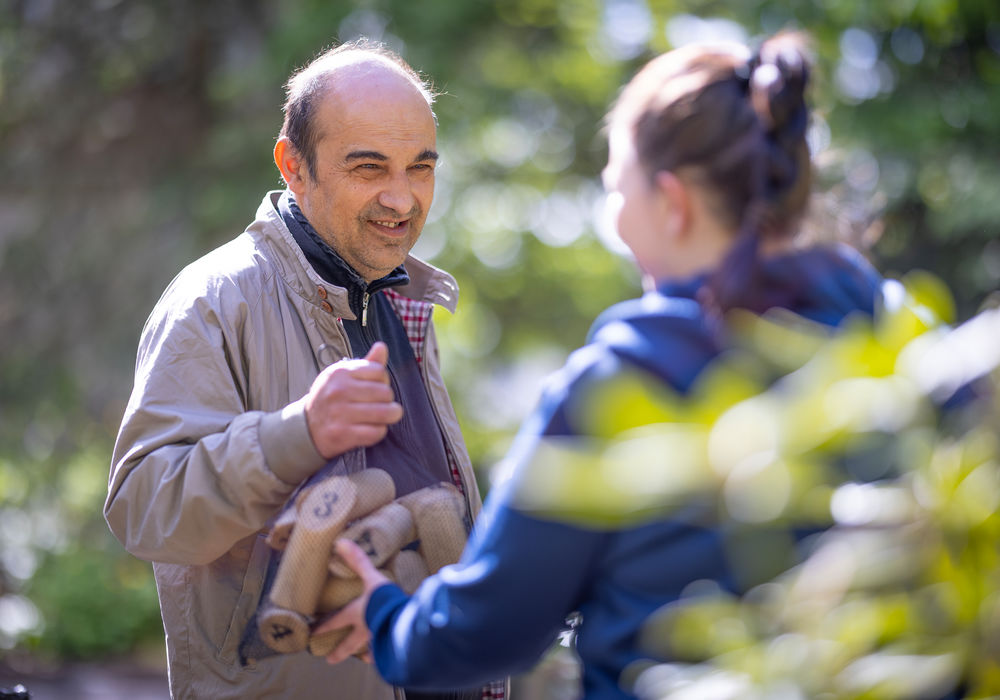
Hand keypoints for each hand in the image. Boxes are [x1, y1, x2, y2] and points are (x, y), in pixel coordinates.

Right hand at [304, 342, 402, 458]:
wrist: (306, 426)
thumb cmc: (331, 398)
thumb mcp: (343, 377)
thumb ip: (366, 363)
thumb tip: (382, 346)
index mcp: (340, 373)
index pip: (379, 372)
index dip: (384, 380)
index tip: (377, 387)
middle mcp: (339, 391)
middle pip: (385, 392)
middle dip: (388, 400)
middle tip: (381, 404)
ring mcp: (339, 413)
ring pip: (384, 412)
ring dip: (390, 416)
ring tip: (388, 416)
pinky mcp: (342, 434)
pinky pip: (376, 432)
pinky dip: (379, 431)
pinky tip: (373, 428)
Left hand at [316, 539, 391, 664]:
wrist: (402, 617)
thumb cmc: (383, 599)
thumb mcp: (371, 577)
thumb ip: (358, 561)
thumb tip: (340, 542)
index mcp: (357, 613)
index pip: (336, 620)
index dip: (324, 625)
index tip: (312, 632)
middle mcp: (365, 629)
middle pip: (349, 643)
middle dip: (339, 651)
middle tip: (330, 660)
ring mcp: (378, 638)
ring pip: (367, 649)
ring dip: (363, 654)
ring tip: (363, 659)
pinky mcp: (392, 643)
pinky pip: (387, 652)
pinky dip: (385, 655)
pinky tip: (385, 659)